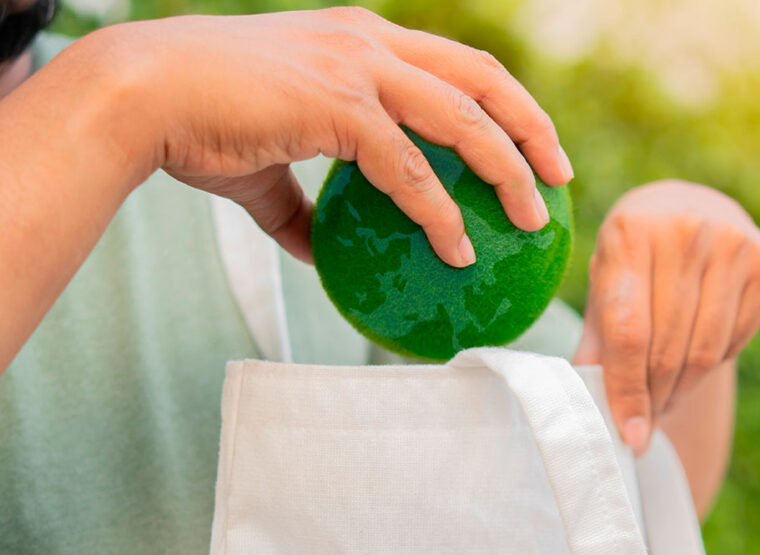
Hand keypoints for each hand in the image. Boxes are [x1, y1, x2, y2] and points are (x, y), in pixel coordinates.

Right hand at [96, 7, 572, 264]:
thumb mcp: (263, 167)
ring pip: (463, 117)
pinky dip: (440, 213)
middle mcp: (370, 42)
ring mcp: (358, 67)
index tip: (531, 145)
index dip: (504, 102)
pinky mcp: (338, 105)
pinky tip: (458, 250)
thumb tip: (320, 251)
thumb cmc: (198, 124)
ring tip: (532, 221)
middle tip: (560, 176)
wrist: (142, 97)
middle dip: (532, 125)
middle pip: (483, 77)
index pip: (457, 65)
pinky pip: (410, 168)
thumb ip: (300, 205)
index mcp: (362, 41)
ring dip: (508, 171)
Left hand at [574, 180, 759, 454]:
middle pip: (668, 347)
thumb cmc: (634, 257)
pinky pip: (736, 340)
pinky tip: (695, 360)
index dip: (627, 390)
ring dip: (682, 390)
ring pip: (705, 351)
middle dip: (654, 398)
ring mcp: (733, 242)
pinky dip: (712, 365)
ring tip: (664, 401)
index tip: (630, 437)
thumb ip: (597, 341)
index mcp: (630, 232)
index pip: (628, 331)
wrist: (687, 207)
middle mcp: (685, 230)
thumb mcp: (605, 283)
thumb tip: (587, 402)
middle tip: (644, 424)